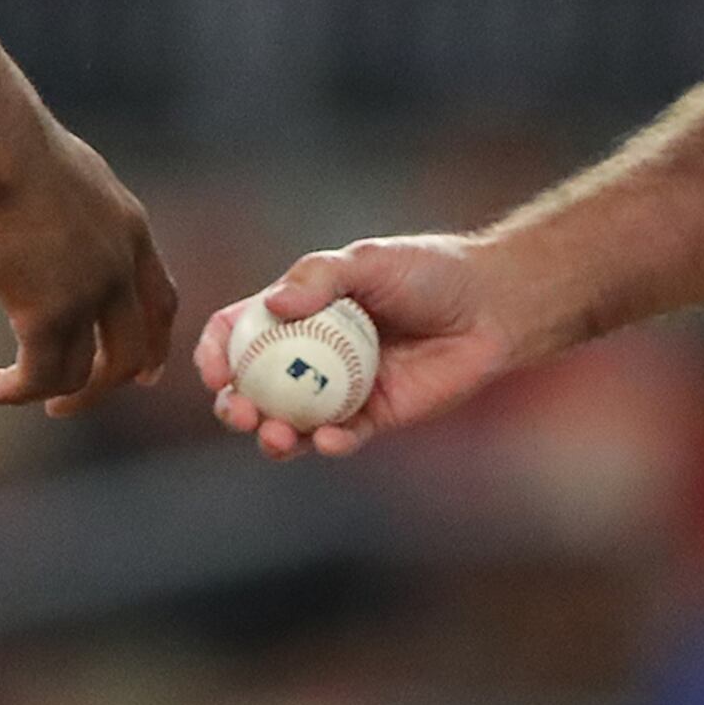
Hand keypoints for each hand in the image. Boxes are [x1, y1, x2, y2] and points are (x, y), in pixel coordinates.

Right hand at [0, 41, 173, 414]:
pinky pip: (36, 375)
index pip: (162, 302)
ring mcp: (88, 295)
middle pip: (132, 350)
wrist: (2, 146)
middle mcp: (120, 270)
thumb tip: (51, 213)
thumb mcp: (72, 174)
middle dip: (106, 384)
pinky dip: (8, 390)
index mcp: (132, 233)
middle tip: (69, 403)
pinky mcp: (45, 312)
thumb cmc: (19, 145)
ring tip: (10, 391)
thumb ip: (78, 209)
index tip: (144, 373)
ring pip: (83, 374)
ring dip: (51, 395)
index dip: (154, 343)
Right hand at [195, 234, 528, 459]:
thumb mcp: (369, 260)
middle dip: (234, 407)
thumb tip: (271, 305)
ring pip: (290, 424)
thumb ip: (320, 276)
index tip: (213, 370)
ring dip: (273, 437)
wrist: (491, 306)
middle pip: (253, 388)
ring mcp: (340, 389)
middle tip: (239, 413)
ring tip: (277, 436)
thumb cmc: (429, 272)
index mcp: (297, 312)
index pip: (237, 333)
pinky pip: (341, 438)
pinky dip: (329, 444)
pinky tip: (331, 439)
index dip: (215, 352)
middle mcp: (311, 354)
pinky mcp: (374, 417)